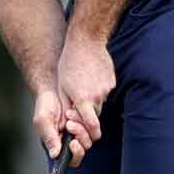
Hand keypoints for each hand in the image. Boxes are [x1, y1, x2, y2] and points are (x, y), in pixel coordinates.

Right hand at [32, 87, 90, 166]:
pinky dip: (86, 119)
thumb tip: (55, 154)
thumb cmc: (44, 105)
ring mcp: (78, 132)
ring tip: (69, 114)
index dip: (76, 154)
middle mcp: (69, 141)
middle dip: (79, 137)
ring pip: (89, 138)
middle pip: (83, 150)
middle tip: (69, 124)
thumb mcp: (43, 121)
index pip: (71, 160)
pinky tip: (74, 110)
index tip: (73, 143)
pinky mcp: (86, 123)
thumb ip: (49, 138)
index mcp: (57, 145)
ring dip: (81, 127)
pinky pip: (93, 126)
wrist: (52, 89)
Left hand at [57, 35, 114, 158]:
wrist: (86, 41)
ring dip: (92, 101)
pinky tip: (90, 78)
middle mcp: (98, 96)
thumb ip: (66, 108)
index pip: (92, 126)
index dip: (90, 132)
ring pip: (100, 103)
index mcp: (83, 99)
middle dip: (87, 115)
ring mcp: (107, 88)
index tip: (85, 132)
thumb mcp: (61, 87)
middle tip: (76, 105)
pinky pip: (105, 92)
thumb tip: (68, 124)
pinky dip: (98, 90)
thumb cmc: (69, 63)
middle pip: (95, 116)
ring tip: (82, 86)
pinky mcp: (111, 81)